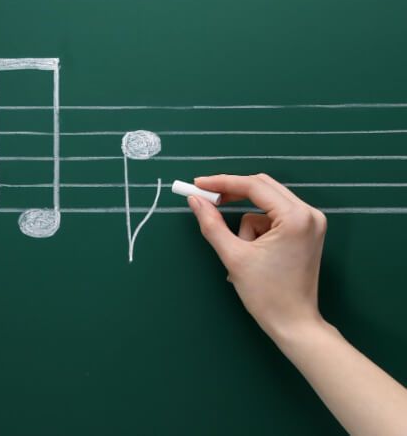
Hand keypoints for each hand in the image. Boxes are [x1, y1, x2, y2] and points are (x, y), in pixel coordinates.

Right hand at [187, 173, 326, 339]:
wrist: (294, 324)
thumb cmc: (266, 294)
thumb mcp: (233, 256)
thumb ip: (212, 224)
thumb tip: (195, 201)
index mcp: (295, 217)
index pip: (254, 187)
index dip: (222, 183)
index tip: (198, 185)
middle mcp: (308, 213)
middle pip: (262, 188)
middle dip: (233, 195)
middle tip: (206, 200)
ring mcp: (311, 222)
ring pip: (265, 205)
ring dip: (246, 222)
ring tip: (241, 251)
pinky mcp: (307, 231)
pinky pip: (273, 218)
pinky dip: (257, 230)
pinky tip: (253, 254)